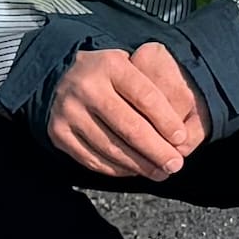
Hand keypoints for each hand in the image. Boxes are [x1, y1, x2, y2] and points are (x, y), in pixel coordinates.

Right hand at [46, 40, 206, 181]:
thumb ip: (154, 91)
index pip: (145, 97)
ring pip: (111, 147)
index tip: (181, 139)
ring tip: (160, 172)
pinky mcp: (58, 132)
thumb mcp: (131, 67)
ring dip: (140, 165)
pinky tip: (134, 171)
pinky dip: (116, 169)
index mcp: (110, 65)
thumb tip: (179, 137)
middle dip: (157, 150)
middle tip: (176, 165)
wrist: (61, 77)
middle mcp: (86, 87)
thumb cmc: (110, 76)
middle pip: (129, 127)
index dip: (166, 121)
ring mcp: (69, 111)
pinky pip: (92, 159)